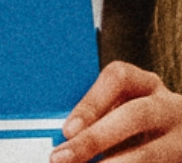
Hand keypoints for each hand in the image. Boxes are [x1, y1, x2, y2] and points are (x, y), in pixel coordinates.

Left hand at [53, 61, 181, 162]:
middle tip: (62, 158)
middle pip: (135, 115)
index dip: (90, 103)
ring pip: (150, 153)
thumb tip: (63, 138)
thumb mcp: (121, 109)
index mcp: (146, 85)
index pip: (118, 78)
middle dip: (95, 139)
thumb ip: (96, 119)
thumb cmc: (137, 123)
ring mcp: (180, 138)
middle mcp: (168, 107)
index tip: (66, 131)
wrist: (178, 139)